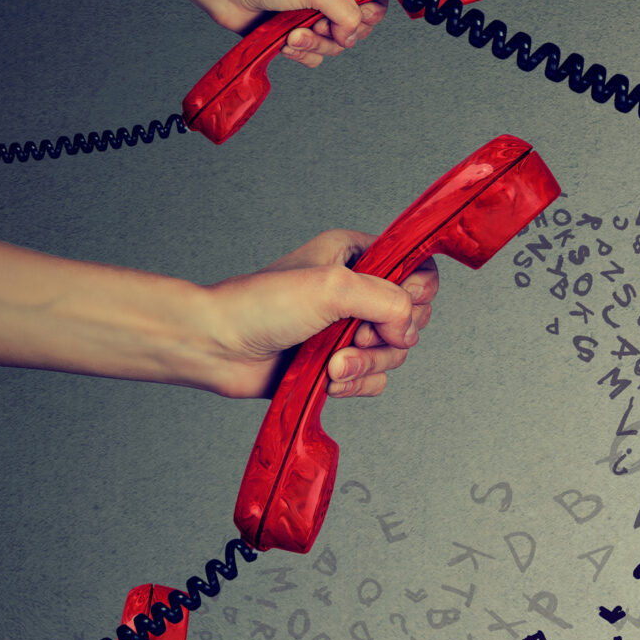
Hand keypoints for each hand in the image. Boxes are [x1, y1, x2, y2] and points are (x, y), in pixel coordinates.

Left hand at [198, 229, 438, 399]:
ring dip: (365, 364)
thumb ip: (389, 301)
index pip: (420, 272)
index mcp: (358, 257)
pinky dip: (355, 383)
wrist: (218, 347)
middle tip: (352, 335)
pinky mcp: (341, 362)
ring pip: (395, 354)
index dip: (416, 295)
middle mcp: (358, 290)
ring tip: (331, 364)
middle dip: (387, 337)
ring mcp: (349, 328)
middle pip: (413, 319)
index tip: (391, 306)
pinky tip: (328, 378)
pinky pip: (376, 379)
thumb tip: (408, 331)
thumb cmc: (261, 306)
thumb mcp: (333, 287)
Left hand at [199, 0, 382, 65]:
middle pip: (358, 29)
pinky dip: (302, 53)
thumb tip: (350, 37)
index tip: (354, 14)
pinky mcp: (297, 35)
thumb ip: (347, 13)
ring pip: (336, 47)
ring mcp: (313, 17)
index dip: (369, 13)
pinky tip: (285, 41)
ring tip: (293, 33)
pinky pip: (316, 57)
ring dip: (315, 44)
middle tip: (317, 22)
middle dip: (337, 33)